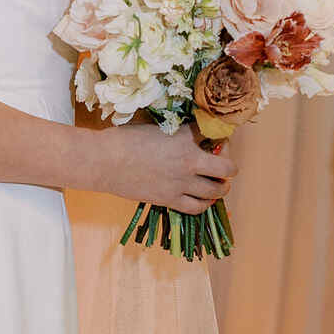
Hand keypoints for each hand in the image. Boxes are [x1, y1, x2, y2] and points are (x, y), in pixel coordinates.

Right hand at [100, 120, 236, 214]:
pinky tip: (203, 198)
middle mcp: (189, 161)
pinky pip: (197, 207)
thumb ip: (175, 131)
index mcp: (184, 137)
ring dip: (221, 186)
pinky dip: (205, 203)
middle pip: (227, 167)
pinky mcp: (170, 200)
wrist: (104, 161)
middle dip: (229, 163)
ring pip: (217, 190)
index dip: (218, 133)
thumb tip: (188, 133)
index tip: (214, 135)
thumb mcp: (155, 126)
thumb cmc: (124, 139)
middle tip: (222, 161)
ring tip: (218, 183)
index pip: (213, 133)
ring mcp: (181, 184)